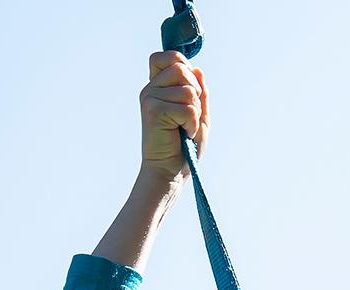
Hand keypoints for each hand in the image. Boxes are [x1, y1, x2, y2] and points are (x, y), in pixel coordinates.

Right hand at [139, 51, 207, 185]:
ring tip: (186, 127)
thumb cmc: (184, 147)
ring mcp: (150, 98)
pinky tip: (184, 133)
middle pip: (181, 68)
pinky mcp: (153, 110)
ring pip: (187, 90)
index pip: (169, 56)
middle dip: (196, 92)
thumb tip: (197, 70)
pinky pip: (187, 107)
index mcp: (159, 86)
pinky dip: (192, 123)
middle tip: (191, 116)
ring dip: (195, 113)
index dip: (185, 66)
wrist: (170, 173)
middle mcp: (151, 88)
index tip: (191, 91)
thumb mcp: (198, 115)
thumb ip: (199, 92)